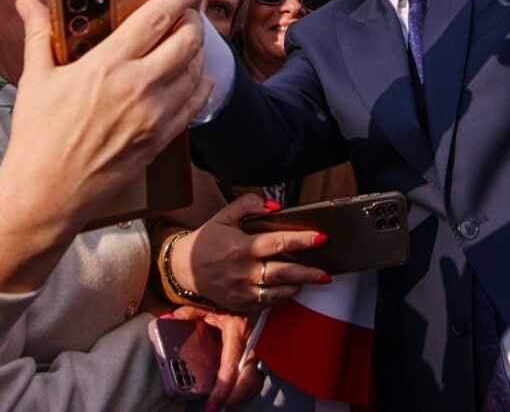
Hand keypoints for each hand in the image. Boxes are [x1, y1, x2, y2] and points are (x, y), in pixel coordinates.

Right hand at [0, 0, 212, 292]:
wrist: (47, 194)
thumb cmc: (37, 137)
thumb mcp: (35, 80)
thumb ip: (38, 34)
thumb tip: (27, 2)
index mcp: (107, 65)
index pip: (157, 18)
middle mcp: (137, 87)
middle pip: (186, 40)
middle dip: (193, 19)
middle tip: (189, 11)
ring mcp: (153, 116)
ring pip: (195, 70)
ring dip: (197, 50)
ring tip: (188, 41)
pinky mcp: (160, 140)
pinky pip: (193, 104)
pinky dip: (199, 85)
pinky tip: (197, 78)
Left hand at [164, 306, 263, 407]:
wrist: (248, 287)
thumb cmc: (225, 297)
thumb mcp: (206, 303)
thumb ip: (187, 313)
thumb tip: (166, 320)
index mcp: (237, 330)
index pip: (232, 364)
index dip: (224, 386)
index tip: (213, 402)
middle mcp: (250, 341)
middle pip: (248, 378)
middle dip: (234, 397)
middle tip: (215, 405)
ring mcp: (255, 347)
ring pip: (255, 379)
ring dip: (241, 395)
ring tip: (223, 402)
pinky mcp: (256, 351)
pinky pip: (256, 375)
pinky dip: (247, 388)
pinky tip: (234, 394)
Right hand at [173, 194, 329, 313]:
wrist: (183, 269)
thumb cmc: (207, 240)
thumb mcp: (224, 215)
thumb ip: (249, 205)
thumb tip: (275, 207)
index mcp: (241, 247)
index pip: (277, 243)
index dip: (301, 240)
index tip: (320, 237)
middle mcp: (243, 271)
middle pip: (282, 272)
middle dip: (308, 272)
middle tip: (326, 272)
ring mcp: (242, 291)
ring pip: (277, 292)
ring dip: (298, 285)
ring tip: (314, 279)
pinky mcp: (240, 304)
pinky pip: (267, 303)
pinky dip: (282, 295)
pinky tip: (293, 287)